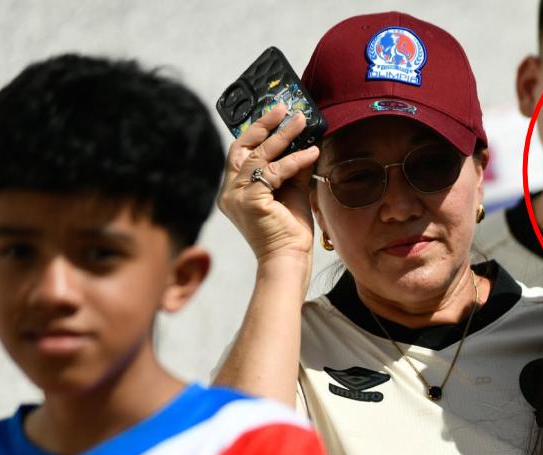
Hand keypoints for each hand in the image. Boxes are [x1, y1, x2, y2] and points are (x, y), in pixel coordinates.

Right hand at [217, 103, 320, 263]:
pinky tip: (313, 152)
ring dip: (283, 136)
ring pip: (259, 155)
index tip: (275, 114)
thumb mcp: (291, 191)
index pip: (241, 152)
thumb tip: (305, 141)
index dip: (256, 131)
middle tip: (283, 108)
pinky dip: (295, 160)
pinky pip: (274, 171)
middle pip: (243, 147)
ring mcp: (236, 195)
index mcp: (234, 190)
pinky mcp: (249, 200)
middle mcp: (229, 191)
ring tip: (302, 121)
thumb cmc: (290, 231)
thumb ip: (293, 167)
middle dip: (263, 125)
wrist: (289, 260)